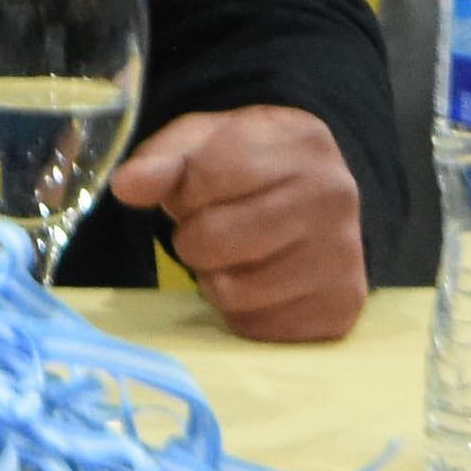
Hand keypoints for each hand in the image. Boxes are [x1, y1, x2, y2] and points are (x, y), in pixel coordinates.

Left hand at [104, 105, 364, 341]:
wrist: (316, 196)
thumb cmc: (251, 164)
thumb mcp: (203, 142)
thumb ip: (161, 159)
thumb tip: (127, 186)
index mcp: (301, 143)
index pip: (209, 174)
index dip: (185, 189)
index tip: (196, 190)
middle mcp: (334, 198)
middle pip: (215, 239)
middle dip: (194, 237)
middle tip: (210, 227)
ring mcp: (343, 257)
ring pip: (233, 291)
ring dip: (215, 278)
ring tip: (236, 254)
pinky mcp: (341, 308)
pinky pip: (257, 328)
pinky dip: (244, 311)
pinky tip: (260, 281)